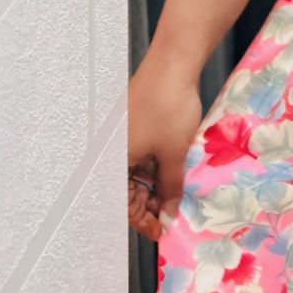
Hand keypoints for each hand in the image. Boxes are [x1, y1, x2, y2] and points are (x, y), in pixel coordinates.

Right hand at [127, 57, 202, 241]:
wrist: (173, 62)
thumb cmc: (168, 106)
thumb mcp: (174, 152)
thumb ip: (172, 186)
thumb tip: (171, 212)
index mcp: (113, 162)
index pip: (123, 204)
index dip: (144, 220)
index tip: (163, 230)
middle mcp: (113, 151)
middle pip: (129, 189)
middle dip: (152, 203)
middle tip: (175, 212)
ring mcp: (125, 136)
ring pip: (138, 171)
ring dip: (157, 184)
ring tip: (179, 192)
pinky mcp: (136, 123)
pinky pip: (143, 153)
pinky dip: (158, 165)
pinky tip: (176, 169)